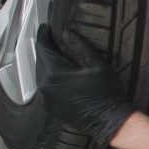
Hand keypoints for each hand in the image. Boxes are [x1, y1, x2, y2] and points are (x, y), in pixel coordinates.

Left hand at [35, 24, 134, 145]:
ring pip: (41, 73)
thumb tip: (66, 35)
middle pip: (40, 60)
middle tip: (54, 40)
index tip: (46, 28)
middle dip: (46, 49)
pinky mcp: (50, 106)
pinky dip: (50, 78)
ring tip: (59, 56)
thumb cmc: (105, 94)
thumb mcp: (97, 65)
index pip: (43, 48)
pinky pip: (45, 86)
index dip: (44, 35)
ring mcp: (46, 97)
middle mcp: (45, 85)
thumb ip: (80, 47)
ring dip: (48, 63)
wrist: (108, 120)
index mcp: (55, 73)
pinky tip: (62, 76)